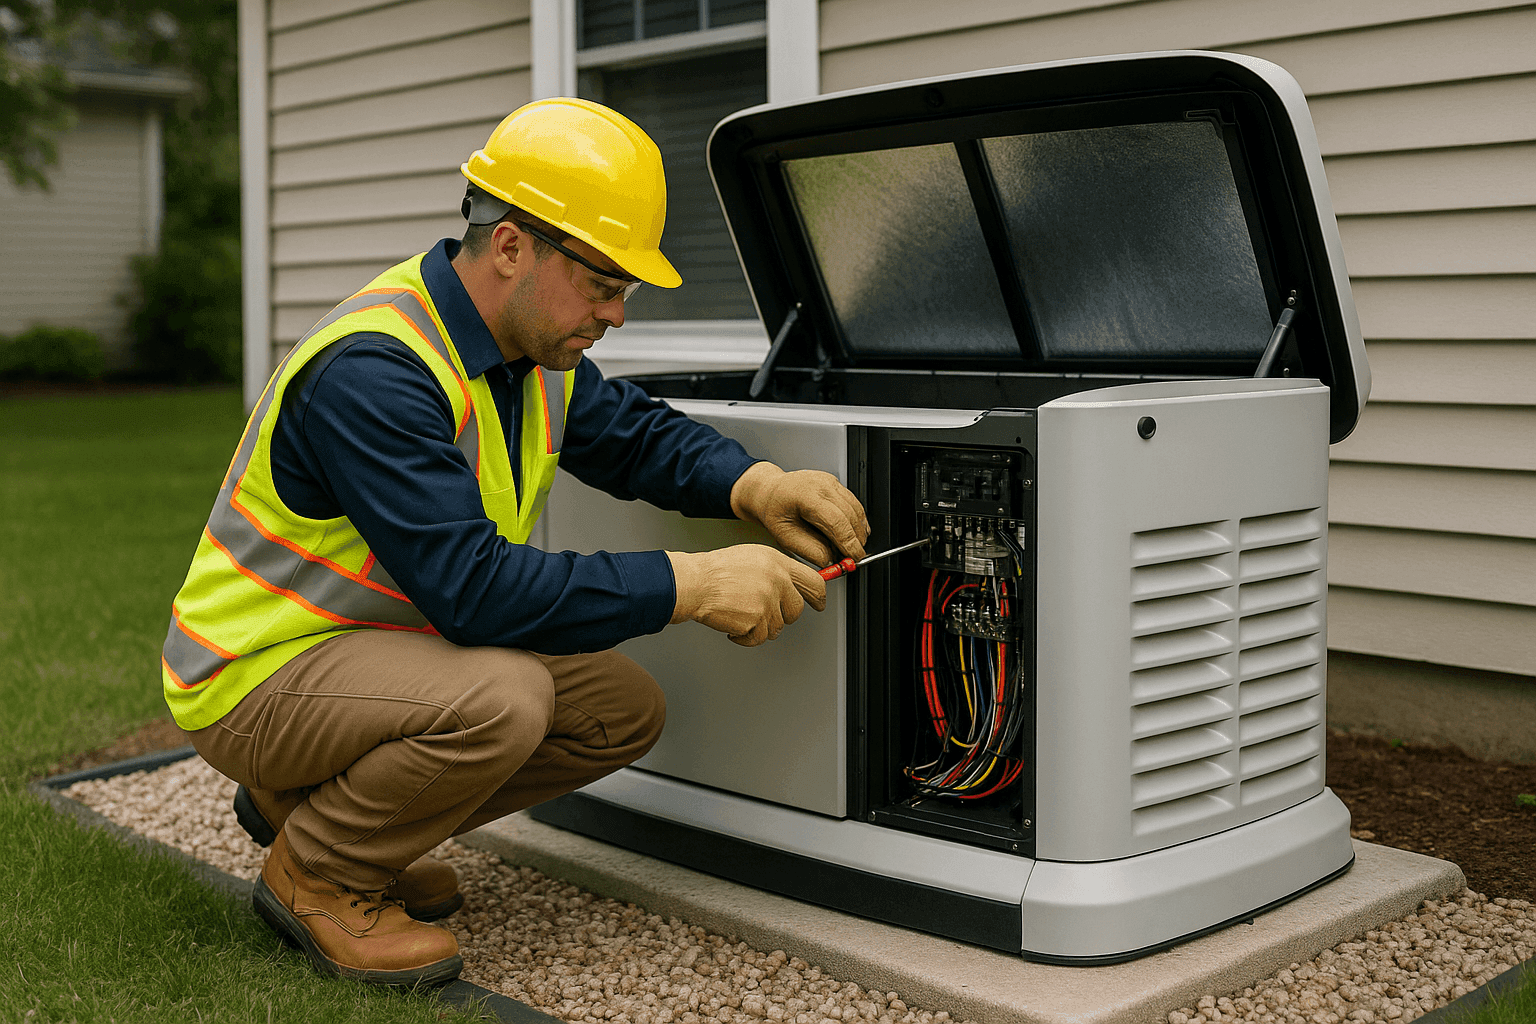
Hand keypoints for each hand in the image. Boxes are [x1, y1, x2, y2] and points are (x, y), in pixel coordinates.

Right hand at [667, 545, 827, 646]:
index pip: (813, 581)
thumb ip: (777, 570)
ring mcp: (768, 601)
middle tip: (766, 614)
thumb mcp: (753, 557)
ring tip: (741, 613)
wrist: (696, 583)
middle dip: (782, 616)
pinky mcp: (757, 620)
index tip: (819, 603)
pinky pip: (760, 638)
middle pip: (796, 610)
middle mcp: (777, 580)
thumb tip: (794, 585)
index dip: (819, 596)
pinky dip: (746, 637)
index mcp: (777, 562)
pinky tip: (734, 624)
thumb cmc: (717, 571)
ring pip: (777, 627)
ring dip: (760, 627)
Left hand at [729, 462, 869, 566]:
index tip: (854, 558)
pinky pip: (854, 504)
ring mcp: (831, 482)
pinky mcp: (836, 484)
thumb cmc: (774, 510)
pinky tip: (852, 534)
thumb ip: (809, 550)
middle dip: (856, 540)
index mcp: (805, 495)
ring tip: (850, 548)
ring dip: (859, 532)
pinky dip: (857, 522)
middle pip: (850, 515)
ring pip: (856, 510)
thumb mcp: (784, 536)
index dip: (849, 542)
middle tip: (852, 558)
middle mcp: (822, 484)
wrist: (770, 491)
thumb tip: (831, 560)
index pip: (836, 521)